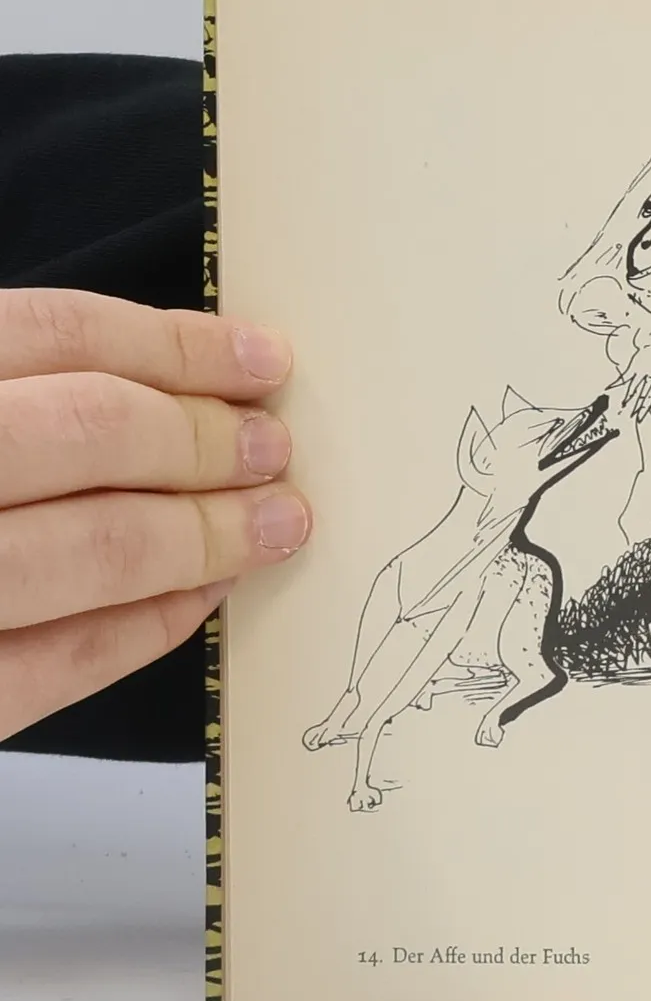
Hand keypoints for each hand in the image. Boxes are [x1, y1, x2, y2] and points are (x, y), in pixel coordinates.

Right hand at [0, 290, 310, 740]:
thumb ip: (4, 390)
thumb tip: (154, 381)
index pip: (49, 335)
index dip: (174, 345)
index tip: (260, 359)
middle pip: (86, 433)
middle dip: (204, 441)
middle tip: (274, 449)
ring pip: (89, 551)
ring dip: (204, 536)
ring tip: (274, 523)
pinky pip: (51, 666)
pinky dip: (143, 630)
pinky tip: (197, 601)